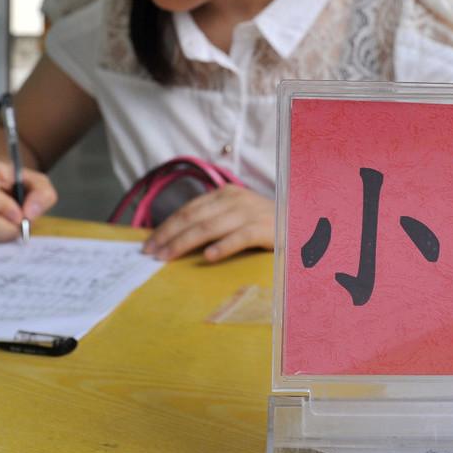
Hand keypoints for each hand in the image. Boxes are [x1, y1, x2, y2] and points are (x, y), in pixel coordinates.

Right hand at [0, 157, 57, 242]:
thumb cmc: (17, 182)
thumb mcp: (37, 182)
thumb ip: (42, 195)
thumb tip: (29, 214)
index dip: (4, 210)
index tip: (20, 215)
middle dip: (6, 227)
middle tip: (20, 224)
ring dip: (0, 233)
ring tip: (12, 223)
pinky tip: (0, 226)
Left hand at [143, 185, 273, 262]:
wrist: (305, 222)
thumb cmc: (267, 224)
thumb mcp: (238, 215)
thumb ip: (214, 221)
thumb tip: (178, 239)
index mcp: (226, 194)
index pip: (188, 209)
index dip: (166, 226)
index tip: (148, 243)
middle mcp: (235, 199)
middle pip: (193, 218)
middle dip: (168, 236)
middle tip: (150, 253)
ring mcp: (250, 213)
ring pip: (209, 227)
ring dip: (184, 243)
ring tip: (167, 256)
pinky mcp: (265, 229)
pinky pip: (239, 237)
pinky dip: (223, 246)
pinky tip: (208, 257)